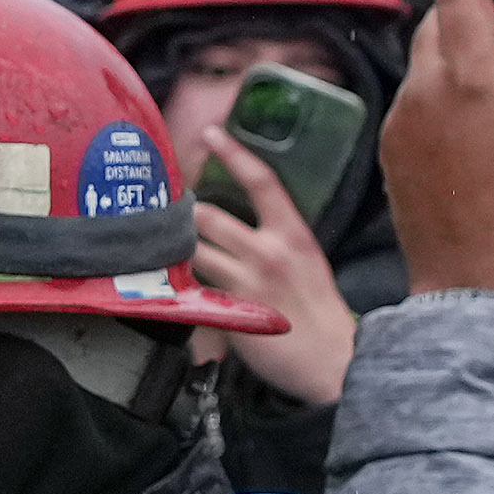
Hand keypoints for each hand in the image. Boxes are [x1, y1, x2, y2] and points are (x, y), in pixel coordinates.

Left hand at [183, 143, 357, 404]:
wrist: (332, 360)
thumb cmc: (319, 312)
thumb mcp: (306, 262)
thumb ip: (275, 241)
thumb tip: (240, 228)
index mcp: (293, 234)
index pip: (261, 182)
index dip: (234, 153)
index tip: (211, 133)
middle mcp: (268, 251)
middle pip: (208, 214)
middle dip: (183, 209)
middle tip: (166, 206)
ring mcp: (246, 281)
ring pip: (192, 248)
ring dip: (174, 245)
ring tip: (161, 241)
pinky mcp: (230, 310)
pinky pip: (192, 287)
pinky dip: (178, 281)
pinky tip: (167, 279)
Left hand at [380, 0, 493, 297]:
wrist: (478, 280)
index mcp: (473, 77)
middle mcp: (426, 89)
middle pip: (438, 22)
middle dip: (463, 5)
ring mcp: (402, 119)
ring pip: (423, 60)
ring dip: (452, 50)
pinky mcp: (392, 146)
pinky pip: (413, 98)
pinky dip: (439, 90)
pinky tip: (474, 111)